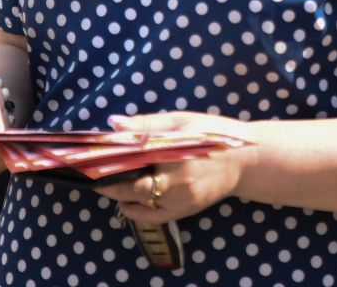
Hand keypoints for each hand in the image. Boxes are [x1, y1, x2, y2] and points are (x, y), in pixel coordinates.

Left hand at [96, 111, 257, 224]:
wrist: (246, 159)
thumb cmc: (212, 133)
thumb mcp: (182, 121)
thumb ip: (147, 123)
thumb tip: (114, 123)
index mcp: (174, 152)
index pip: (131, 159)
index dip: (107, 161)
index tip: (90, 158)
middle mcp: (176, 179)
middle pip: (131, 187)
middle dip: (110, 183)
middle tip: (95, 175)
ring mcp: (181, 198)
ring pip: (140, 204)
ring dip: (121, 196)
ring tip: (110, 185)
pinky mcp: (186, 210)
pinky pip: (154, 216)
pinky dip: (137, 212)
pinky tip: (128, 202)